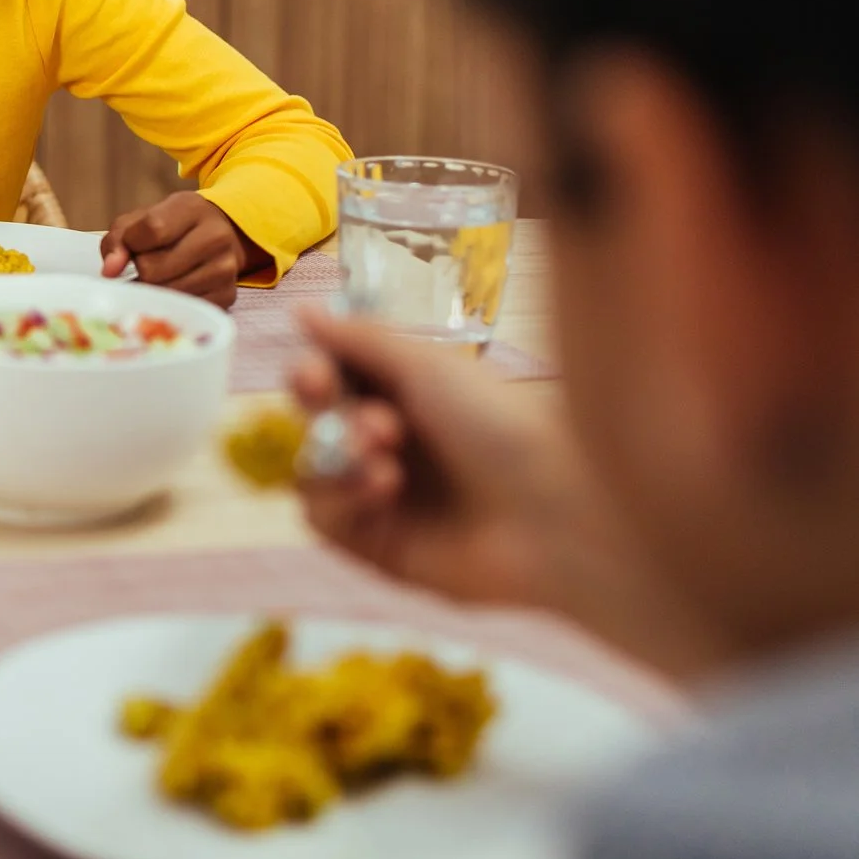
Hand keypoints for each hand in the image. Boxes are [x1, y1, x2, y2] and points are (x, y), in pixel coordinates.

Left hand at [100, 192, 263, 306]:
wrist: (218, 237)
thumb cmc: (171, 227)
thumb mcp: (142, 219)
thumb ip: (118, 239)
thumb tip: (110, 271)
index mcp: (193, 208)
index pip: (153, 229)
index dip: (131, 243)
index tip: (131, 246)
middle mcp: (215, 237)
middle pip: (153, 269)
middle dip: (140, 269)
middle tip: (146, 263)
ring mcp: (225, 269)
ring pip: (165, 293)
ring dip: (152, 289)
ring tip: (158, 277)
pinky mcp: (226, 297)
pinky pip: (181, 309)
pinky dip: (169, 303)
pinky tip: (172, 289)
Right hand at [290, 308, 716, 676]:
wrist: (557, 511)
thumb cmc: (502, 425)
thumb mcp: (426, 366)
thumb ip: (357, 340)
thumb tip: (300, 310)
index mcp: (409, 398)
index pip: (334, 381)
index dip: (313, 376)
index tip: (316, 376)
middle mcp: (395, 447)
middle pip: (317, 424)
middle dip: (327, 415)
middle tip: (370, 420)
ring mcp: (386, 499)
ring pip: (315, 470)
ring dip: (337, 455)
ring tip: (384, 454)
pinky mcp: (381, 547)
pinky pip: (326, 518)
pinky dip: (342, 497)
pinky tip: (384, 487)